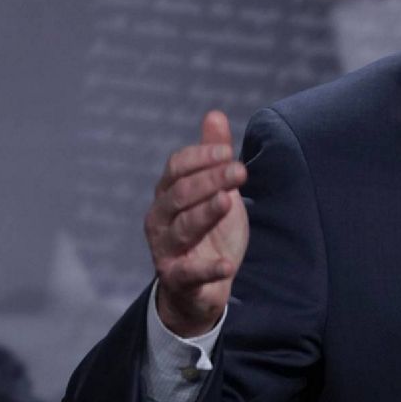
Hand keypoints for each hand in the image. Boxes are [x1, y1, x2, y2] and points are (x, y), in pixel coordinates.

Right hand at [145, 110, 248, 336]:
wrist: (199, 287)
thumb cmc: (208, 231)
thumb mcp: (216, 190)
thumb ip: (214, 155)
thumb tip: (215, 114)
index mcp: (168, 193)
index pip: (177, 167)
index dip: (201, 157)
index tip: (228, 151)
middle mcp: (160, 219)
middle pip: (181, 194)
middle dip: (211, 180)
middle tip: (240, 171)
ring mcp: (164, 249)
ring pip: (182, 228)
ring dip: (205, 213)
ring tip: (228, 201)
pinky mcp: (176, 279)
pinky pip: (189, 273)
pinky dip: (207, 269)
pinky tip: (227, 265)